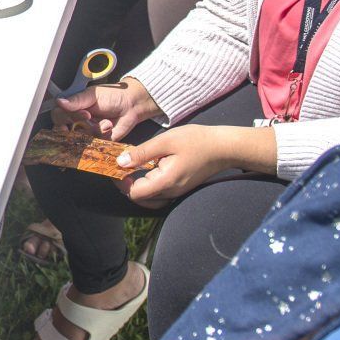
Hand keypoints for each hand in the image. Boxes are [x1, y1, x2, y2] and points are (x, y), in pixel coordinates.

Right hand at [55, 77, 157, 138]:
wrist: (132, 104)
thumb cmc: (113, 96)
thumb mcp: (93, 95)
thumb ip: (76, 100)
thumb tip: (60, 102)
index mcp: (73, 107)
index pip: (58, 116)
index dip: (61, 120)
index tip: (70, 120)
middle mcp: (77, 121)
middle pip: (65, 131)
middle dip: (78, 127)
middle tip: (88, 118)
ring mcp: (87, 132)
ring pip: (80, 138)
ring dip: (94, 130)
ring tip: (106, 122)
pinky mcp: (98, 140)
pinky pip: (94, 143)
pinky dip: (103, 135)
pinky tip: (109, 126)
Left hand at [121, 123, 275, 204]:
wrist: (223, 147)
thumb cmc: (196, 140)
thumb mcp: (165, 141)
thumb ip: (142, 153)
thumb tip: (120, 162)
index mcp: (166, 182)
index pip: (135, 193)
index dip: (121, 182)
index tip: (116, 167)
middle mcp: (171, 192)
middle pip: (140, 199)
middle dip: (126, 185)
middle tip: (120, 167)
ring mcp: (176, 192)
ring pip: (149, 199)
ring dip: (137, 187)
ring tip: (131, 169)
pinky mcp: (180, 188)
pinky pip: (159, 194)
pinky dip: (148, 186)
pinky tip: (146, 171)